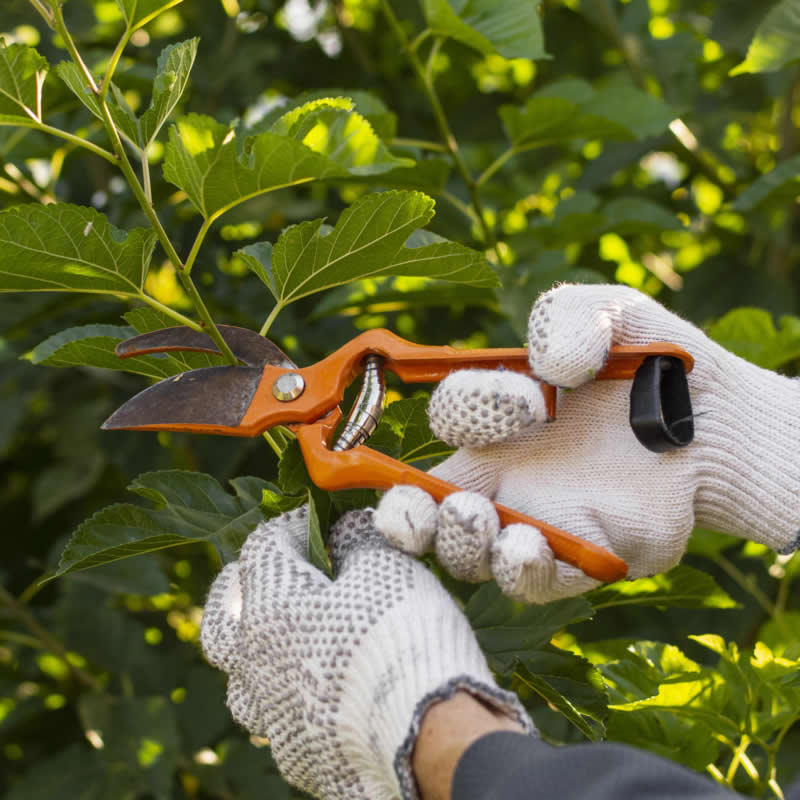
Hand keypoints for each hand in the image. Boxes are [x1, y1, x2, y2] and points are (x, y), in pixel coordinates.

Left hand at [200, 507, 532, 799]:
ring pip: (240, 675)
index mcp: (270, 606)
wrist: (428, 735)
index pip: (263, 546)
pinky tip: (321, 689)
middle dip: (243, 586)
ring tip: (290, 637)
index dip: (293, 524)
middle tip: (273, 575)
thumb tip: (347, 528)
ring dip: (258, 648)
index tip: (321, 520)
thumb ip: (356, 538)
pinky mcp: (295, 754)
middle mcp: (254, 662)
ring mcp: (270, 715)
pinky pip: (277, 718)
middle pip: (222, 615)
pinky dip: (290, 695)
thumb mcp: (385, 565)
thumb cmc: (401, 636)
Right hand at [375, 284, 799, 603]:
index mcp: (500, 419)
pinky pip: (532, 581)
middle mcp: (505, 476)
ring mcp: (538, 522)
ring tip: (481, 520)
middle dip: (409, 513)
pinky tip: (526, 546)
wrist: (719, 422)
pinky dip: (520, 570)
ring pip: (469, 555)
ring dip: (462, 543)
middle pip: (427, 510)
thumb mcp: (613, 315)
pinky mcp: (581, 559)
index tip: (530, 401)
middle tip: (432, 501)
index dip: (470, 409)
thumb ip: (569, 315)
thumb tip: (548, 367)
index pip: (449, 421)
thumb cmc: (657, 365)